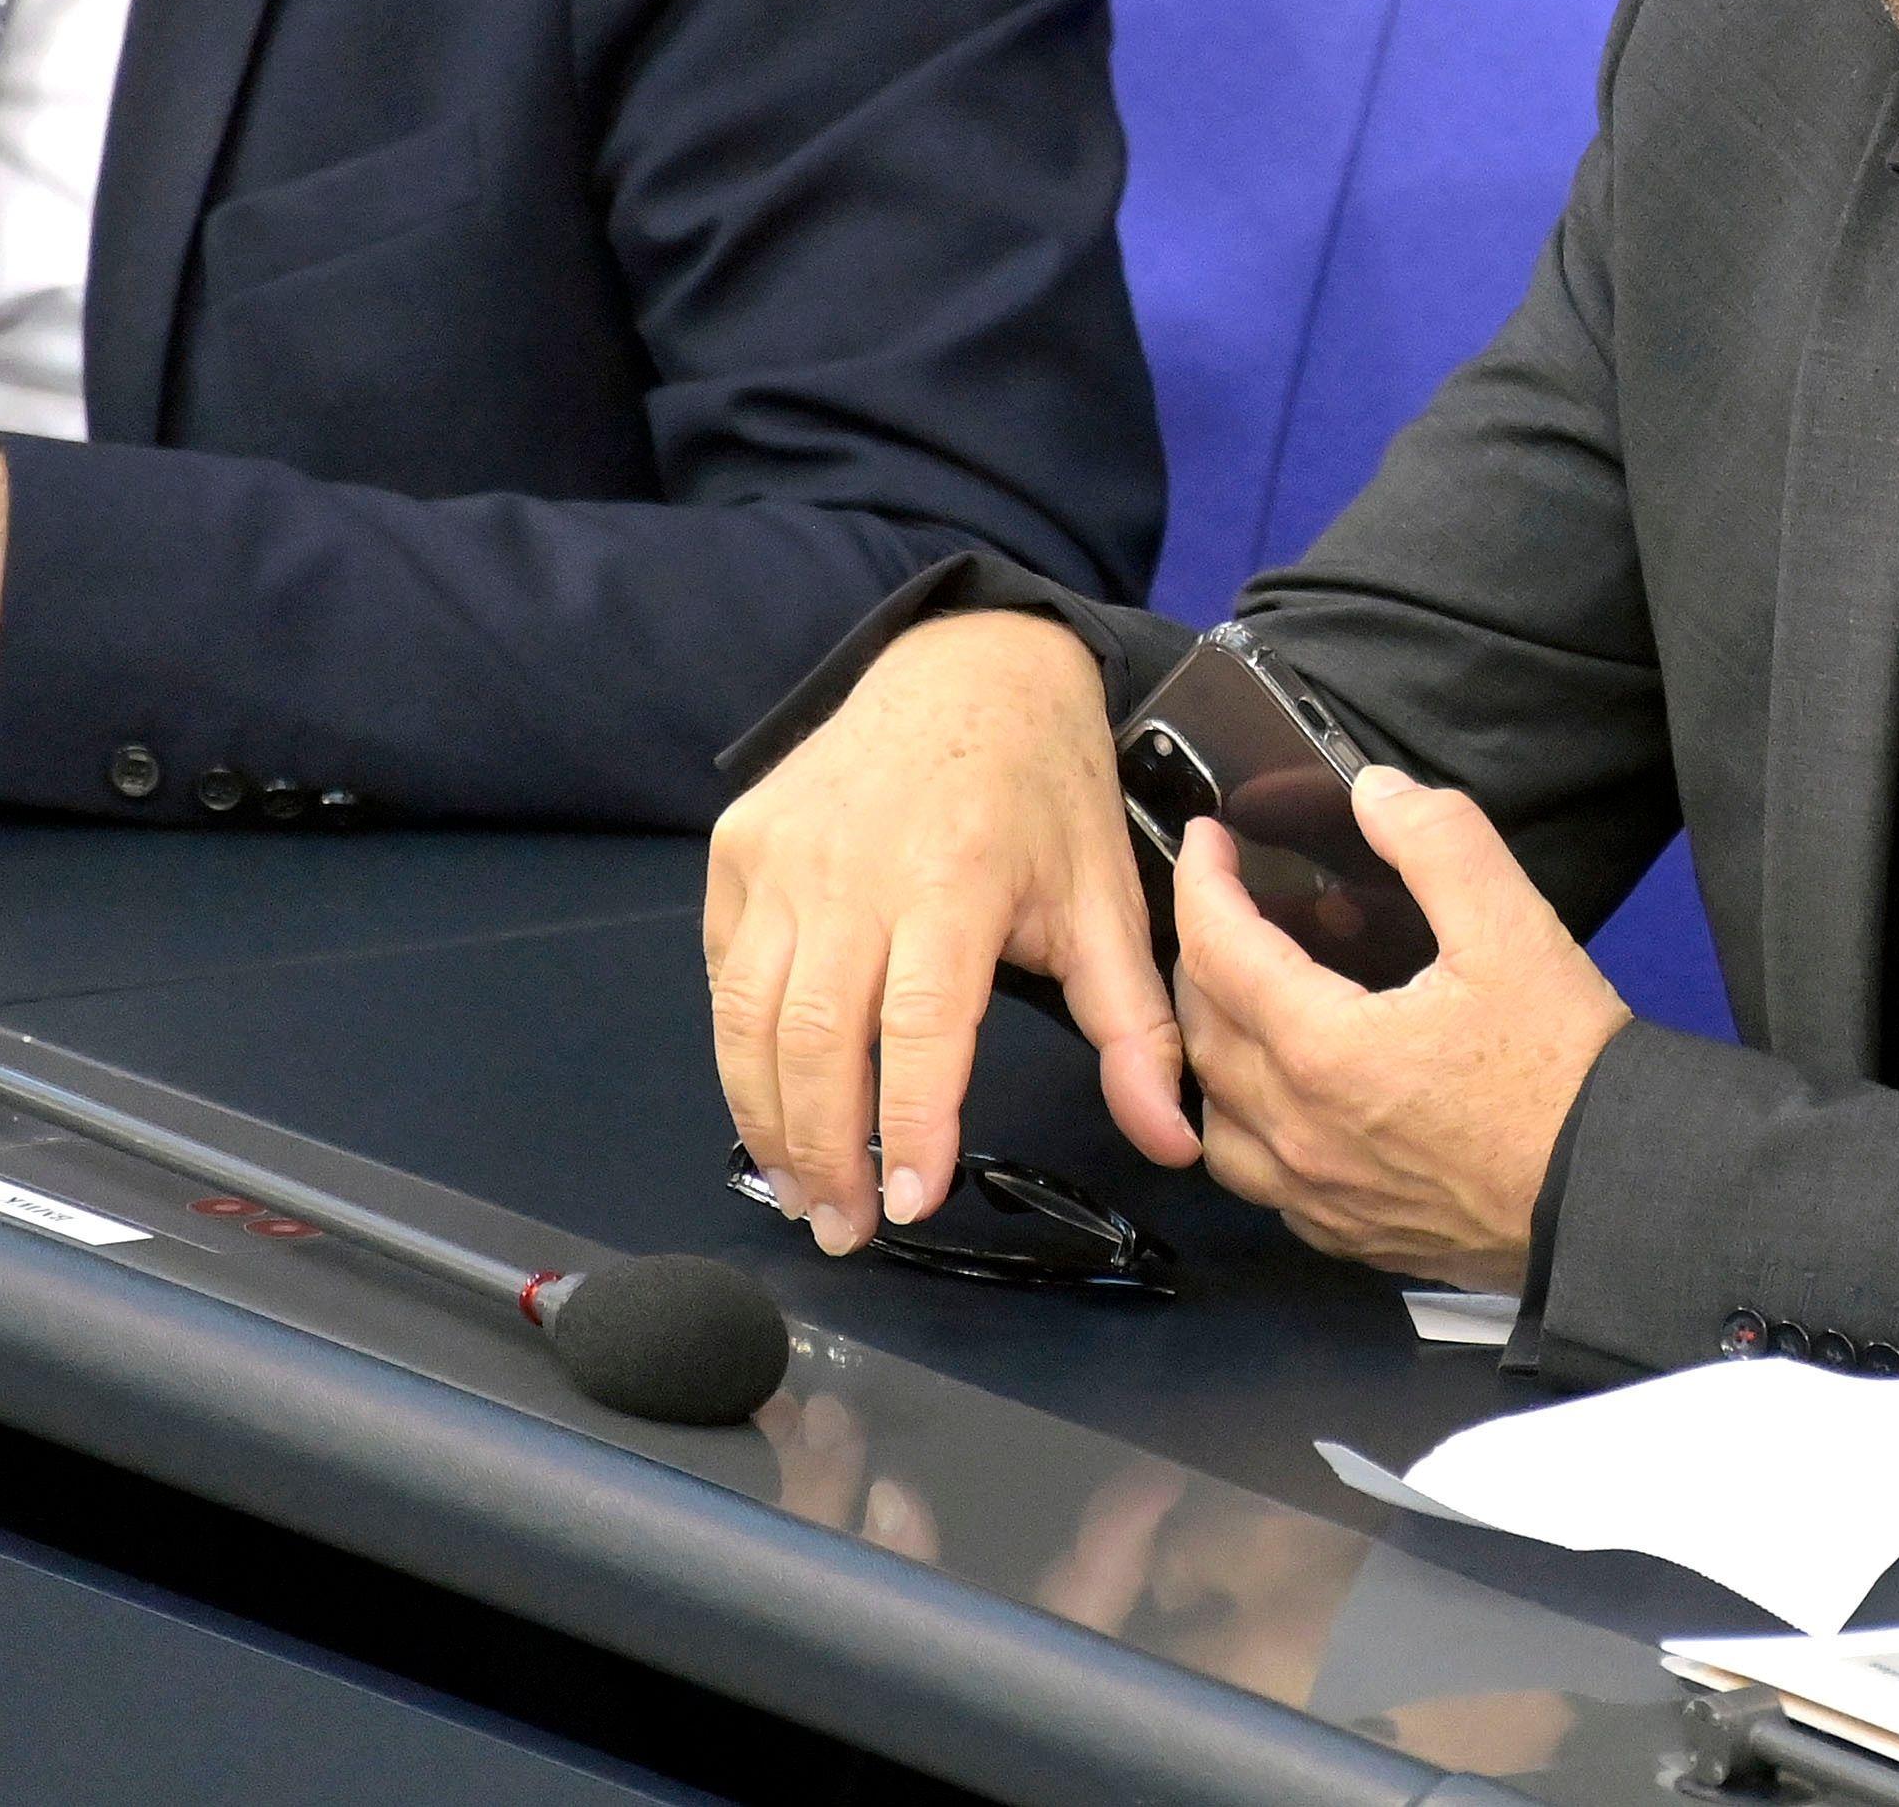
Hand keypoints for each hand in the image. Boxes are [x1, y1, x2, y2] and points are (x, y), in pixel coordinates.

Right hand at [702, 609, 1198, 1257]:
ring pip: (749, 1021)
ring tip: (807, 1193)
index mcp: (957, 876)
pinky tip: (777, 1107)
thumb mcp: (1109, 898)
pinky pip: (726, 978)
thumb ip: (1137, 1029)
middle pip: (816, 1039)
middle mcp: (852, 867)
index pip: (920, 1026)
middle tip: (848, 1230)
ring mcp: (780, 858)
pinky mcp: (737, 853)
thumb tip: (1173, 1140)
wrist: (970, 667)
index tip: (912, 1204)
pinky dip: (743, 1054)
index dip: (909, 1124)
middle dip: (824, 1153)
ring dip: (769, 1123)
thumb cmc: (1044, 788)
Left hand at [1171, 769, 1628, 1293]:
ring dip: (1214, 1051)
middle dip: (1201, 956)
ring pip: (1217, 1118)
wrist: (1613, 1189)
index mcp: (1323, 1050)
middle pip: (1200, 1032)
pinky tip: (1294, 1101)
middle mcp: (1300, 1132)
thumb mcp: (1513, 929)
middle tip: (1229, 908)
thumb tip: (1376, 792)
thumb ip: (1438, 843)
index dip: (1203, 881)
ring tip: (1249, 1005)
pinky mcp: (1350, 1235)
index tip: (1208, 841)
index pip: (1218, 949)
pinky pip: (1262, 1182)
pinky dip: (1253, 1128)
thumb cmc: (1565, 1072)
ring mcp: (1320, 1195)